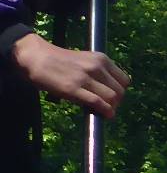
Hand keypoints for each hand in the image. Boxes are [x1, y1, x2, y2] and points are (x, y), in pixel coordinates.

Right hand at [10, 34, 129, 115]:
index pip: (124, 80)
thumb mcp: (86, 60)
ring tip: (104, 110)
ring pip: (112, 97)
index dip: (121, 91)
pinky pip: (97, 102)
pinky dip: (104, 111)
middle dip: (117, 102)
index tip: (113, 97)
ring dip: (111, 107)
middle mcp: (97, 67)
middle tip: (108, 106)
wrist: (37, 57)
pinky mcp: (73, 89)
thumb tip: (110, 94)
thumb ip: (99, 73)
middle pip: (120, 91)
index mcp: (102, 59)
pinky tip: (105, 115)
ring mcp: (86, 78)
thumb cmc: (60, 61)